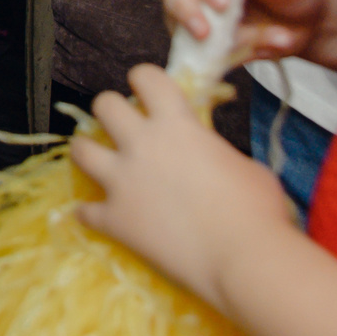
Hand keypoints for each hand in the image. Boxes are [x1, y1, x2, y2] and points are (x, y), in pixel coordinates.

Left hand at [70, 63, 298, 309]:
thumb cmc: (257, 209)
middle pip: (104, 104)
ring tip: (97, 161)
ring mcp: (121, 181)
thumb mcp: (244, 164)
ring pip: (80, 149)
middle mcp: (141, 145)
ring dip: (88, 152)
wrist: (243, 259)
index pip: (146, 76)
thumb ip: (215, 152)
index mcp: (175, 125)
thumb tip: (211, 159)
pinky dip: (90, 213)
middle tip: (124, 128)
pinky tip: (97, 216)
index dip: (146, 81)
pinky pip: (84, 211)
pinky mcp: (114, 220)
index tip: (149, 91)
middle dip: (112, 111)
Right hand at [161, 0, 336, 73]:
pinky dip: (219, 57)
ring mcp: (189, 3)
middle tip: (207, 32)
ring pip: (175, 19)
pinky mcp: (192, 35)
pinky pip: (193, 49)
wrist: (304, 20)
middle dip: (185, 7)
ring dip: (209, 39)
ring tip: (255, 47)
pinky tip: (252, 54)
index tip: (222, 1)